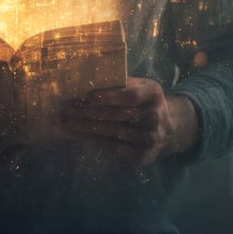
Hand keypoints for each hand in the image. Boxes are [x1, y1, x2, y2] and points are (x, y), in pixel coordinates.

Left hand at [61, 77, 199, 166]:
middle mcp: (155, 117)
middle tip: (66, 109)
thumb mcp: (138, 86)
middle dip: (89, 112)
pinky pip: (115, 149)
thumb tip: (85, 77)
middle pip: (119, 115)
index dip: (110, 96)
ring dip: (87, 128)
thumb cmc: (142, 101)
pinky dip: (95, 142)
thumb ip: (119, 83)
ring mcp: (150, 139)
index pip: (131, 96)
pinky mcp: (142, 156)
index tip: (88, 96)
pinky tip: (80, 136)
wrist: (166, 128)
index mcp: (153, 94)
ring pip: (114, 133)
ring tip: (67, 123)